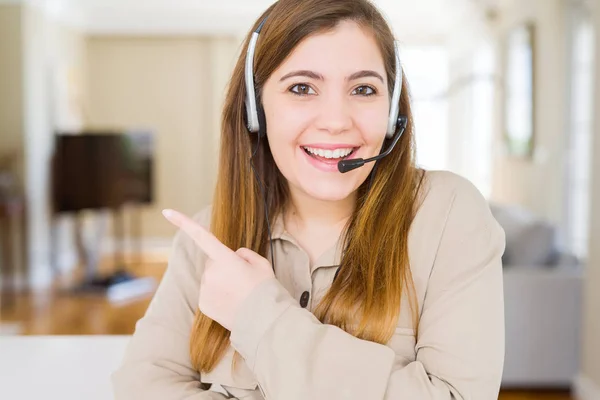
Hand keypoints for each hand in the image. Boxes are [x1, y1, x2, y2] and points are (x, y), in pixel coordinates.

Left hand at [162, 209, 274, 330]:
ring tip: (239, 293)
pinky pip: (208, 292)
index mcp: (225, 258)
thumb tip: (234, 255)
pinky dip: (217, 295)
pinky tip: (232, 302)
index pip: (202, 236)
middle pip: (212, 261)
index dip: (183, 222)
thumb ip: (245, 254)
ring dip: (221, 281)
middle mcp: (210, 272)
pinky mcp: (203, 303)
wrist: (262, 319)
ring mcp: (205, 288)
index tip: (166, 211)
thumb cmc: (264, 289)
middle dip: (223, 265)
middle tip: (242, 279)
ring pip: (210, 278)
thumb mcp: (261, 263)